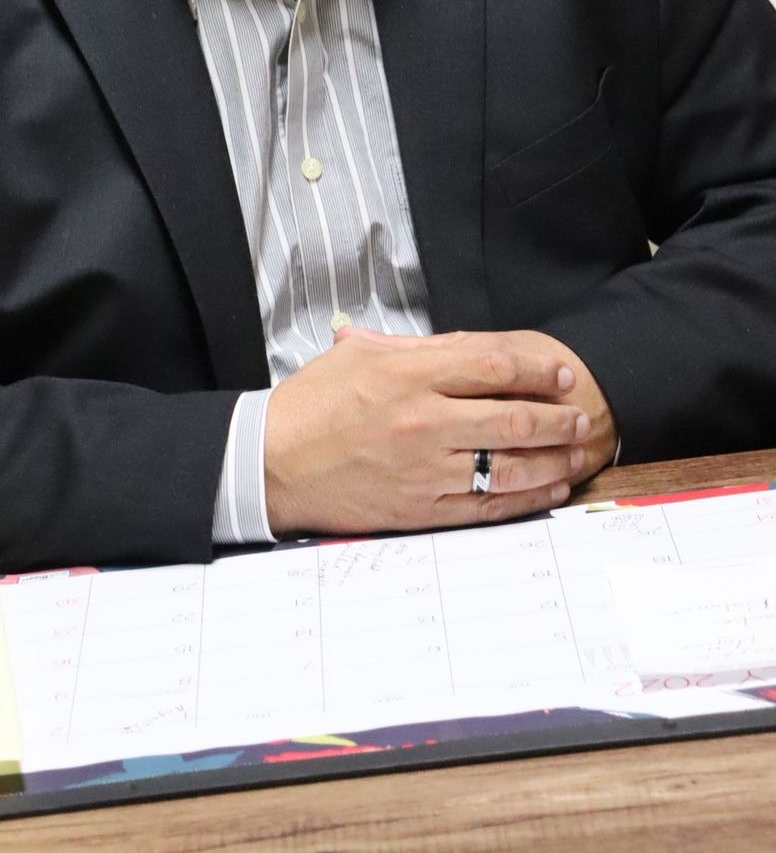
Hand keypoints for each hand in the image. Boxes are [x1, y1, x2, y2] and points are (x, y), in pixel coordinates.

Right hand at [263, 326, 600, 537]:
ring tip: (575, 451)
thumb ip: (414, 349)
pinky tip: (548, 488)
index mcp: (407, 375)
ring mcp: (426, 469)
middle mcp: (423, 421)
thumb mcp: (357, 357)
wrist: (273, 464)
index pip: (491, 365)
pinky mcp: (423, 509)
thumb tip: (464, 343)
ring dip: (553, 458)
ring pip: (510, 464)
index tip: (560, 373)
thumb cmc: (312, 405)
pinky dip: (527, 497)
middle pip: (513, 416)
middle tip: (580, 414)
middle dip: (557, 416)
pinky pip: (489, 505)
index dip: (536, 369)